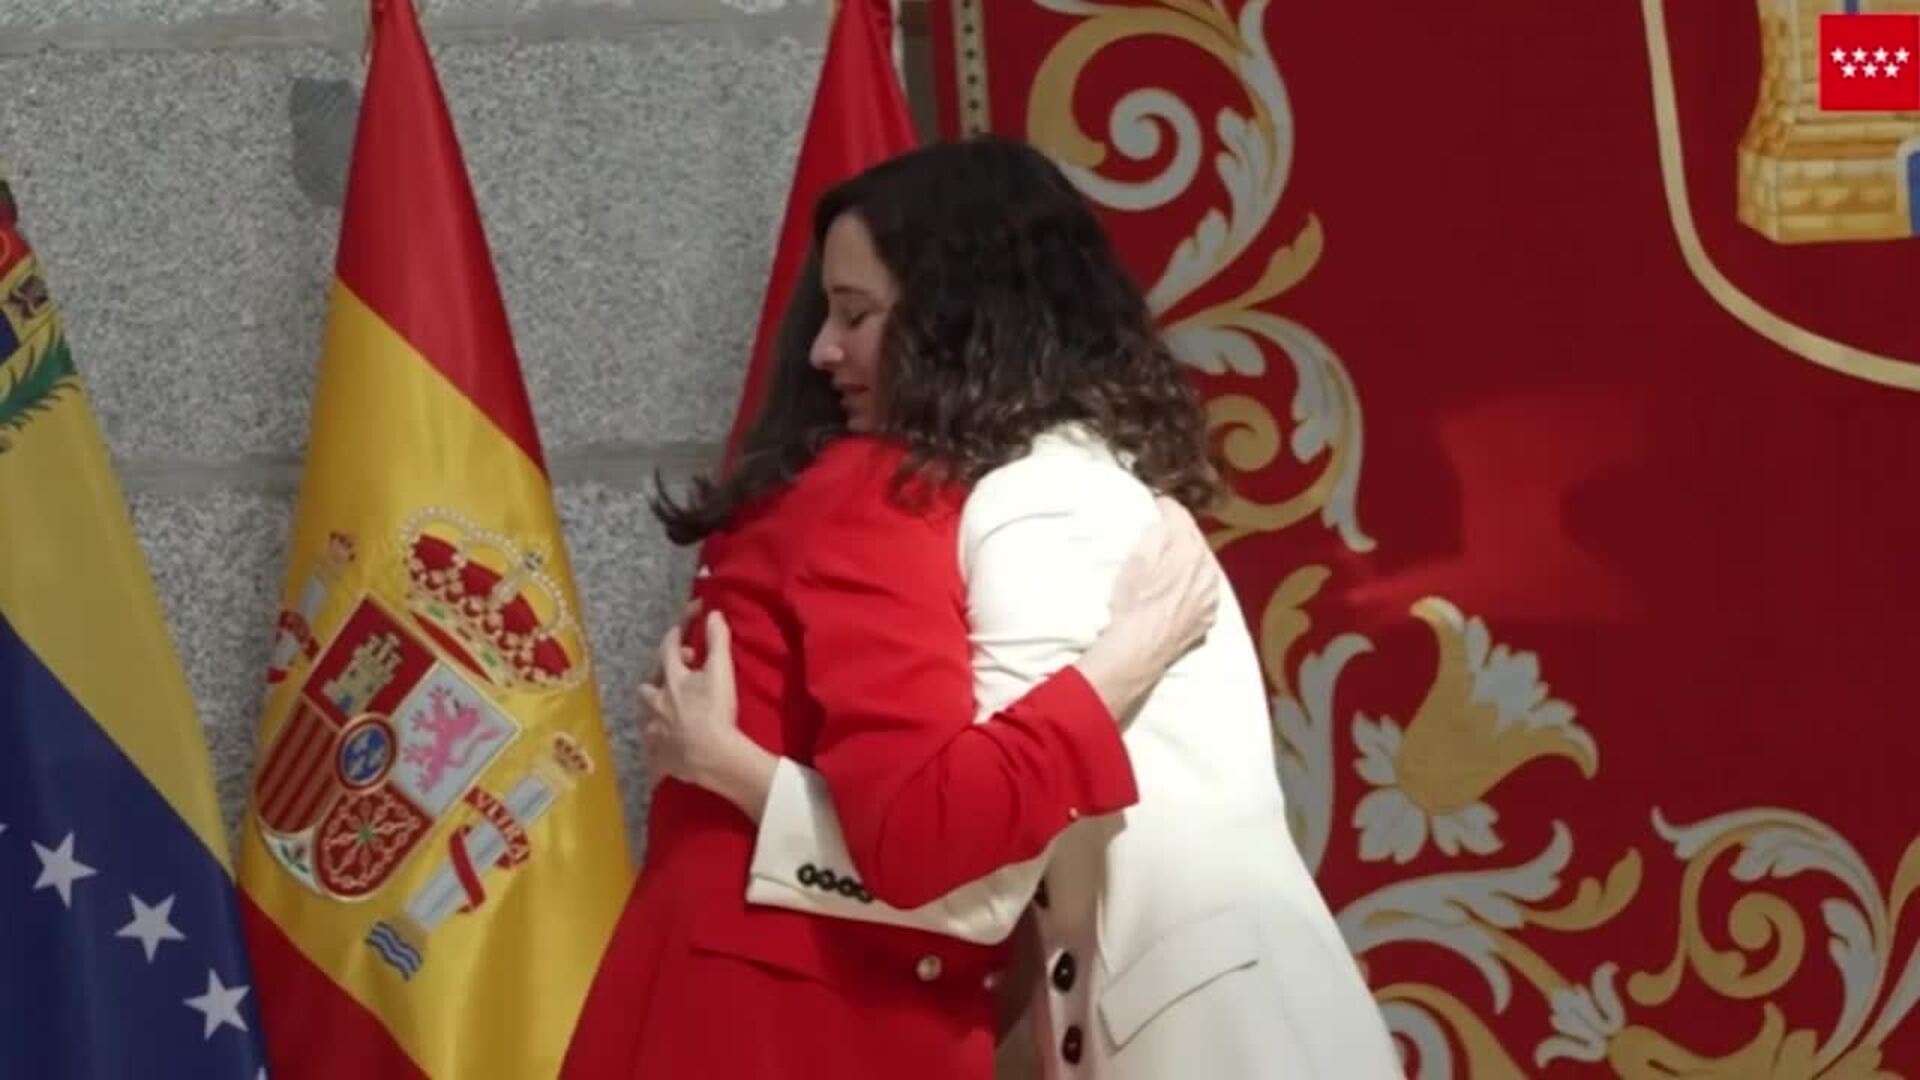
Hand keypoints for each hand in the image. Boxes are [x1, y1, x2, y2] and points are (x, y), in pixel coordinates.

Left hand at [640, 609, 776, 819]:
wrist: (714, 755)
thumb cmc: (717, 711)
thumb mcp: (722, 671)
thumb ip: (718, 640)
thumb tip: (713, 613)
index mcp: (672, 680)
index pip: (668, 650)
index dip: (673, 637)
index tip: (678, 631)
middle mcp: (657, 704)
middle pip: (646, 689)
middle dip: (656, 682)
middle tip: (674, 681)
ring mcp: (656, 732)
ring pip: (647, 720)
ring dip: (656, 714)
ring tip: (670, 715)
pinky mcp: (661, 757)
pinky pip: (654, 753)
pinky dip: (659, 748)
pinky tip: (668, 749)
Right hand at [1105, 496, 1219, 670]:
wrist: (1138, 650)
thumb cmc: (1131, 604)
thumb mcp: (1137, 558)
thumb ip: (1156, 530)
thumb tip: (1165, 515)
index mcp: (1190, 549)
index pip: (1181, 516)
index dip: (1165, 509)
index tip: (1155, 507)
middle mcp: (1208, 570)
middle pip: (1196, 540)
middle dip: (1179, 535)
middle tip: (1159, 536)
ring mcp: (1211, 596)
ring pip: (1203, 567)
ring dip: (1189, 562)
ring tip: (1167, 566)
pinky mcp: (1209, 618)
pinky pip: (1204, 593)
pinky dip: (1193, 588)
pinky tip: (1176, 594)